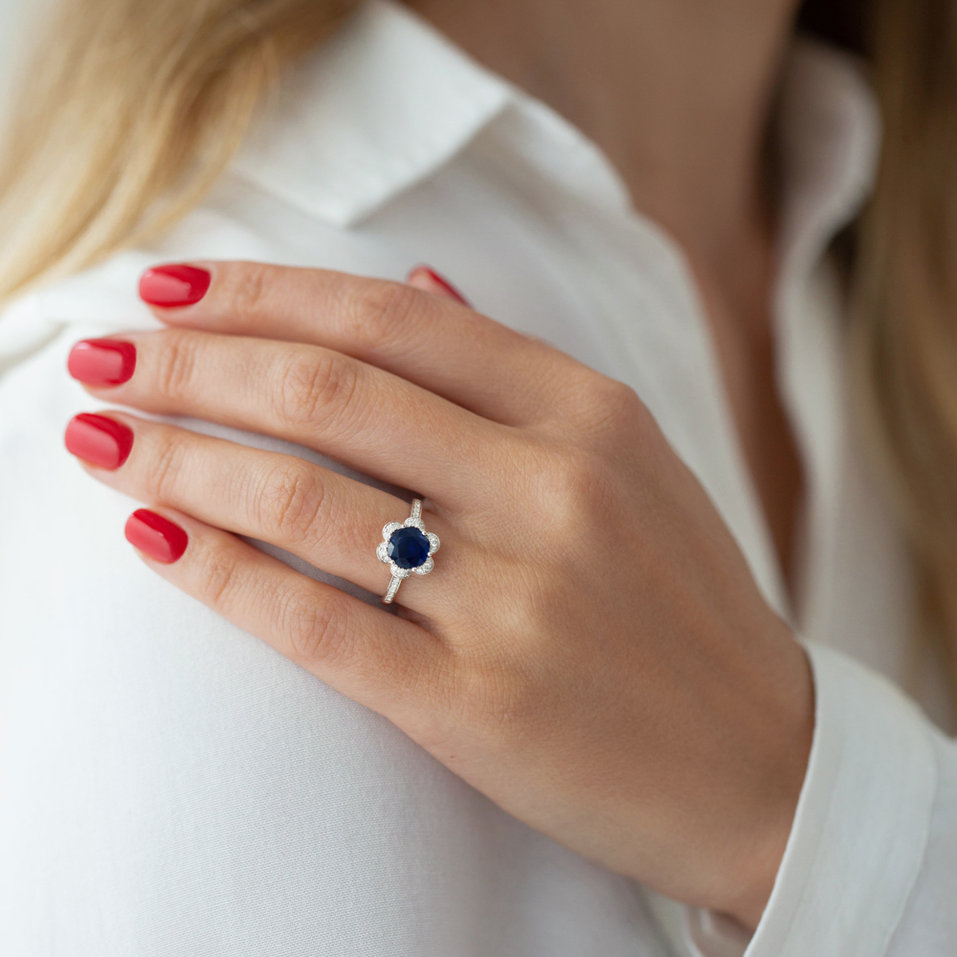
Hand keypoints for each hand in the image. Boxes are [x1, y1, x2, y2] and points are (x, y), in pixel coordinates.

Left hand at [64, 260, 813, 930]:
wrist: (764, 761)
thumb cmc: (685, 604)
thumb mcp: (632, 460)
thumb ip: (517, 374)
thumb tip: (417, 279)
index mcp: (589, 413)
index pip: (391, 317)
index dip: (264, 292)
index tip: (172, 289)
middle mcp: (552, 488)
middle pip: (328, 390)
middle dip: (192, 364)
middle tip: (104, 360)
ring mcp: (516, 599)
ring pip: (303, 497)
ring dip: (179, 457)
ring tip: (101, 438)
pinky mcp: (479, 705)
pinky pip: (315, 622)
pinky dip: (216, 572)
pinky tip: (150, 537)